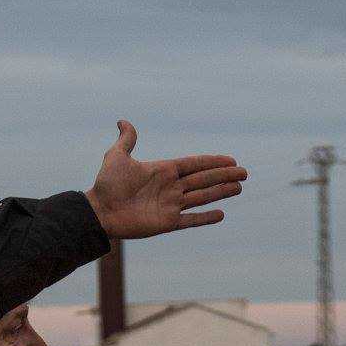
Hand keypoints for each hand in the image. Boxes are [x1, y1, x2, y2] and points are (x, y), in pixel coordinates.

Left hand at [85, 121, 246, 238]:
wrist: (100, 211)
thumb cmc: (107, 184)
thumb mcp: (116, 157)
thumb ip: (126, 141)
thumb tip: (123, 121)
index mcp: (163, 171)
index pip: (194, 165)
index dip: (212, 162)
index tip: (231, 160)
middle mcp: (170, 188)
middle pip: (203, 180)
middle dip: (224, 176)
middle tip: (244, 173)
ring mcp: (170, 206)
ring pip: (202, 197)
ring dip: (221, 192)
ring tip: (239, 188)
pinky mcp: (167, 223)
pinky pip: (190, 220)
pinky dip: (205, 218)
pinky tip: (221, 214)